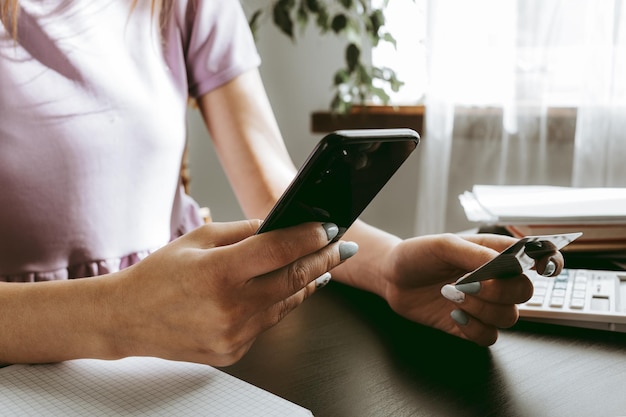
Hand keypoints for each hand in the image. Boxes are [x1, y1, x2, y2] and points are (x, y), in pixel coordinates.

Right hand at [107, 220, 356, 365]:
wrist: (127, 319)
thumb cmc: (159, 275)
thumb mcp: (198, 239)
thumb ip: (244, 232)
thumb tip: (282, 226)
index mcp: (218, 273)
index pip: (279, 250)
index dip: (310, 237)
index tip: (330, 228)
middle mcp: (230, 308)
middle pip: (294, 280)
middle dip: (324, 260)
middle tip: (342, 248)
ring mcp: (233, 335)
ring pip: (287, 304)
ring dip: (308, 283)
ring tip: (322, 266)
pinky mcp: (234, 352)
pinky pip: (268, 323)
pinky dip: (281, 303)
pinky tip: (287, 289)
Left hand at [380, 233, 562, 345]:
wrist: (392, 278)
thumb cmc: (417, 255)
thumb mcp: (443, 245)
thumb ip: (475, 254)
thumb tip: (505, 265)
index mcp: (495, 254)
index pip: (537, 257)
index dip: (550, 262)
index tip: (544, 268)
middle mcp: (496, 280)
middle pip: (525, 292)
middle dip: (497, 290)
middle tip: (466, 283)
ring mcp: (485, 305)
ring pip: (509, 317)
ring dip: (480, 308)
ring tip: (451, 295)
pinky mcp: (471, 326)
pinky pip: (490, 337)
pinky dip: (473, 329)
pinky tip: (453, 315)